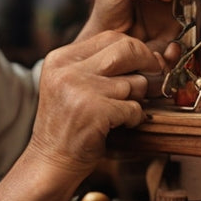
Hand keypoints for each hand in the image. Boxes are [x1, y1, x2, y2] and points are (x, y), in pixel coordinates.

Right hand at [27, 31, 162, 177]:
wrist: (50, 162)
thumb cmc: (69, 125)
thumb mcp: (73, 85)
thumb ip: (100, 66)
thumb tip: (150, 54)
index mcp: (61, 58)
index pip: (111, 37)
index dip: (135, 49)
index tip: (145, 63)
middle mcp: (67, 69)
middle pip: (126, 49)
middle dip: (146, 64)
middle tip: (150, 80)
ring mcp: (79, 89)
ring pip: (134, 82)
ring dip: (136, 99)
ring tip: (119, 112)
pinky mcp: (93, 111)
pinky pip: (133, 107)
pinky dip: (133, 119)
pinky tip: (118, 126)